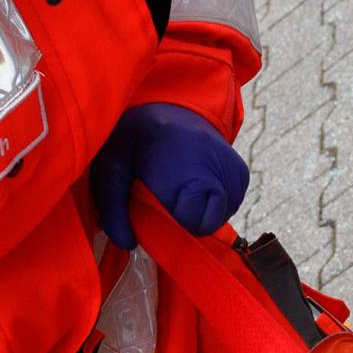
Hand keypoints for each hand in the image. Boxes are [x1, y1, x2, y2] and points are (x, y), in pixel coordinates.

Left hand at [91, 103, 247, 249]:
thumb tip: (127, 244)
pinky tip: (197, 188)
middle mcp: (212, 170)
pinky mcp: (241, 173)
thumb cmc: (135, 140)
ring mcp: (231, 171)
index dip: (164, 223)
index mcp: (178, 170)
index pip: (182, 222)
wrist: (169, 108)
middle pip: (203, 224)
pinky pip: (230, 207)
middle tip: (164, 201)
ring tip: (180, 192)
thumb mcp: (111, 168)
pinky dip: (215, 206)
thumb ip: (113, 208)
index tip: (149, 207)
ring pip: (219, 219)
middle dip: (183, 221)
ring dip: (199, 215)